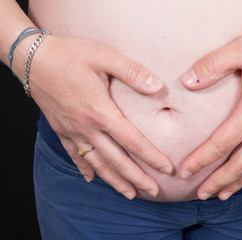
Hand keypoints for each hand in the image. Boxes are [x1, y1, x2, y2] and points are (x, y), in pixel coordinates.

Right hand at [16, 35, 173, 199]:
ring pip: (96, 163)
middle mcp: (87, 128)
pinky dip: (84, 169)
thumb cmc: (70, 54)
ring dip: (114, 181)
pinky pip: (74, 155)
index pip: (132, 141)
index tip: (166, 169)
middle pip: (116, 160)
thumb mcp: (104, 56)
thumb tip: (157, 87)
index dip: (151, 157)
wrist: (32, 58)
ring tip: (129, 194)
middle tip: (153, 191)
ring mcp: (72, 131)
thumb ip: (132, 72)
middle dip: (136, 178)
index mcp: (100, 112)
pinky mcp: (60, 129)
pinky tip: (92, 179)